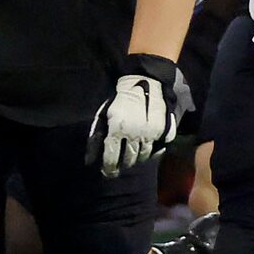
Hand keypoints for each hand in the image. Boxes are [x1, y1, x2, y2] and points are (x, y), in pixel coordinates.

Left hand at [90, 54, 180, 174]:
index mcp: (117, 130)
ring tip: (133, 155)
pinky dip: (154, 151)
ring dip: (137, 158)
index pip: (112, 158)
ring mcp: (152, 133)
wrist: (145, 82)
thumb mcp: (103, 116)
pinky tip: (148, 148)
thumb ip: (96, 138)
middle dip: (123, 164)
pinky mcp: (164, 130)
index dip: (109, 168)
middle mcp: (135, 134)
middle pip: (129, 160)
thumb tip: (89, 161)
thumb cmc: (120, 100)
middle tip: (121, 164)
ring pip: (144, 155)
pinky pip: (159, 148)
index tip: (108, 172)